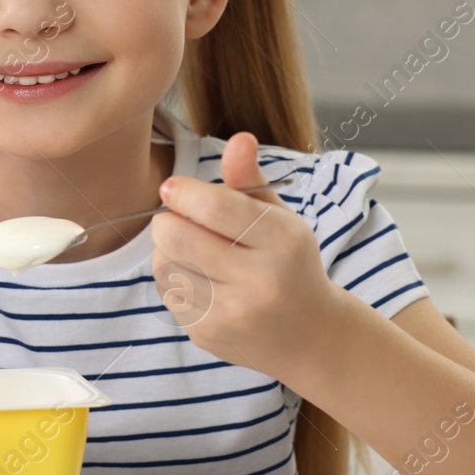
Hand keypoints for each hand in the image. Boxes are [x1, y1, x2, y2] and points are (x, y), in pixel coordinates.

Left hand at [150, 132, 345, 379]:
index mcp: (283, 241)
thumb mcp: (280, 219)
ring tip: (193, 251)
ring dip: (167, 251)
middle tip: (178, 220)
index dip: (183, 192)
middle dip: (167, 221)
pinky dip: (174, 279)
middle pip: (176, 237)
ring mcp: (232, 313)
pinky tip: (200, 280)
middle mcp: (260, 281)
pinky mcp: (208, 335)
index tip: (174, 188)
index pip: (215, 207)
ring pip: (164, 265)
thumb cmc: (290, 265)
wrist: (311, 336)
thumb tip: (239, 138)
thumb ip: (251, 180)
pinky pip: (167, 293)